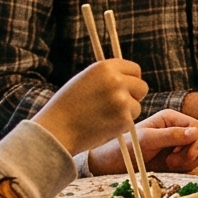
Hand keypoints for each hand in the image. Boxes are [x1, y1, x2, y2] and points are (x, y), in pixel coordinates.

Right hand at [31, 59, 148, 159]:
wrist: (56, 129)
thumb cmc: (67, 106)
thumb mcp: (85, 79)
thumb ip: (107, 76)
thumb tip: (128, 78)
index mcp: (104, 67)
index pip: (134, 69)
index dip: (131, 79)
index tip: (127, 87)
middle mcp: (116, 80)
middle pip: (142, 86)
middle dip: (134, 96)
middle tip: (118, 105)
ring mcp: (121, 100)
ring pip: (137, 105)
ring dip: (126, 112)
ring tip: (104, 117)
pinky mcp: (124, 118)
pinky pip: (131, 120)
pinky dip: (121, 124)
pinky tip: (104, 125)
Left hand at [131, 109, 197, 172]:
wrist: (111, 165)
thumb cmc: (125, 148)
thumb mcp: (146, 140)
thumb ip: (170, 135)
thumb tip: (195, 132)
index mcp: (170, 119)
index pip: (196, 126)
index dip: (196, 140)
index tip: (188, 154)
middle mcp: (176, 129)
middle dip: (192, 152)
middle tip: (173, 162)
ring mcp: (177, 145)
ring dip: (188, 161)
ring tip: (169, 165)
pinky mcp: (176, 159)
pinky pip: (191, 163)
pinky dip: (185, 167)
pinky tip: (170, 168)